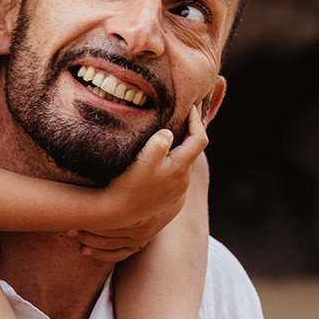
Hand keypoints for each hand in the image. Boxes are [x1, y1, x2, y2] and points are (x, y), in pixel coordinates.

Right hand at [69, 106, 207, 259]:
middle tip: (183, 112)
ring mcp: (179, 189)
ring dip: (184, 144)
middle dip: (191, 129)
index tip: (190, 105)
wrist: (119, 213)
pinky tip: (164, 153)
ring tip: (173, 128)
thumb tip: (168, 131)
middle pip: (196, 148)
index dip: (196, 120)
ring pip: (187, 160)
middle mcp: (184, 179)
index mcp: (181, 167)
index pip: (199, 138)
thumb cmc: (128, 186)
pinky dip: (177, 156)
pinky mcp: (170, 195)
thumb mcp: (142, 162)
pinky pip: (180, 170)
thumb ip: (157, 144)